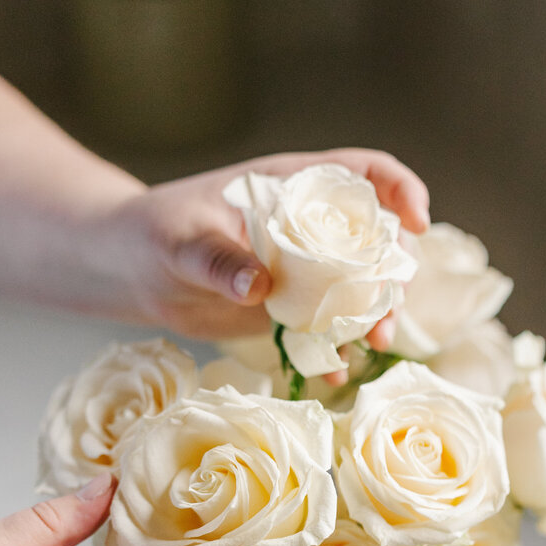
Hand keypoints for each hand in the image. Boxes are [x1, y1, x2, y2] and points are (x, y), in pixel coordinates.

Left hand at [105, 148, 429, 342]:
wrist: (130, 270)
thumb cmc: (152, 234)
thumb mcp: (180, 242)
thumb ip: (218, 260)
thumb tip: (259, 286)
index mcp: (290, 188)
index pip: (362, 174)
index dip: (399, 189)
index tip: (416, 220)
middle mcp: (307, 227)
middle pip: (377, 240)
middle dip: (395, 274)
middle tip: (386, 314)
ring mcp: (302, 270)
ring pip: (361, 288)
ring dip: (376, 316)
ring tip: (374, 344)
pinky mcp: (288, 308)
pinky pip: (326, 328)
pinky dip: (337, 349)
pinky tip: (335, 371)